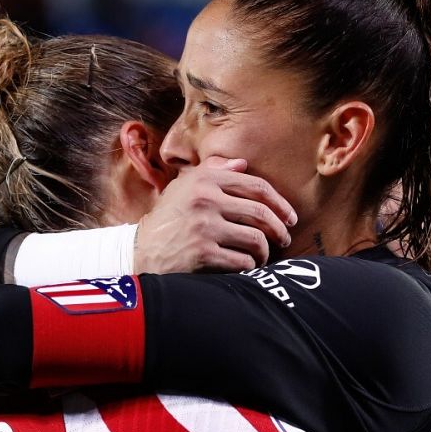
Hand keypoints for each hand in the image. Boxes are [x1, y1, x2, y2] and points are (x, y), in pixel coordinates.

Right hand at [134, 156, 296, 273]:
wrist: (140, 251)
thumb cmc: (168, 219)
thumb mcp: (183, 187)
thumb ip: (211, 172)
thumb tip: (243, 164)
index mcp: (205, 179)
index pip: (256, 186)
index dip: (280, 202)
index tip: (290, 216)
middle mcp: (205, 199)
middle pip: (260, 213)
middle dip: (279, 228)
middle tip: (284, 238)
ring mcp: (204, 227)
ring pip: (255, 239)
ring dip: (264, 251)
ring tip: (262, 256)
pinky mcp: (203, 253)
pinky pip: (242, 260)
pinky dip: (249, 266)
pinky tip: (246, 267)